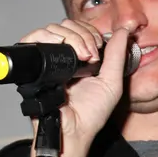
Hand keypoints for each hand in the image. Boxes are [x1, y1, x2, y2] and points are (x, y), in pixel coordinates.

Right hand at [19, 19, 133, 156]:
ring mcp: (48, 60)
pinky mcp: (34, 65)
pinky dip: (49, 38)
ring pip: (52, 29)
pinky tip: (66, 52)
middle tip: (91, 55)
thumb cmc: (91, 115)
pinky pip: (33, 40)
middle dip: (82, 34)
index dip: (90, 32)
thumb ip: (118, 55)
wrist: (73, 130)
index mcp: (79, 59)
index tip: (99, 48)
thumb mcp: (112, 82)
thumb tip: (123, 31)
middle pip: (65, 26)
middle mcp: (62, 58)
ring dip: (71, 37)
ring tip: (82, 57)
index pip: (80, 29)